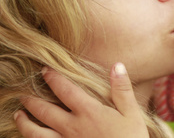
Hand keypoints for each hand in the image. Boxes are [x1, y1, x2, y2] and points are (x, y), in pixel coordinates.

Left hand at [15, 63, 148, 137]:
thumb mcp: (132, 113)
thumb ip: (122, 89)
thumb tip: (117, 65)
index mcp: (89, 112)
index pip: (65, 90)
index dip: (53, 78)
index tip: (44, 70)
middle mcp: (73, 127)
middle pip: (44, 111)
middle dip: (32, 100)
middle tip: (24, 93)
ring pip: (36, 133)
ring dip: (24, 123)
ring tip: (19, 115)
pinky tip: (31, 137)